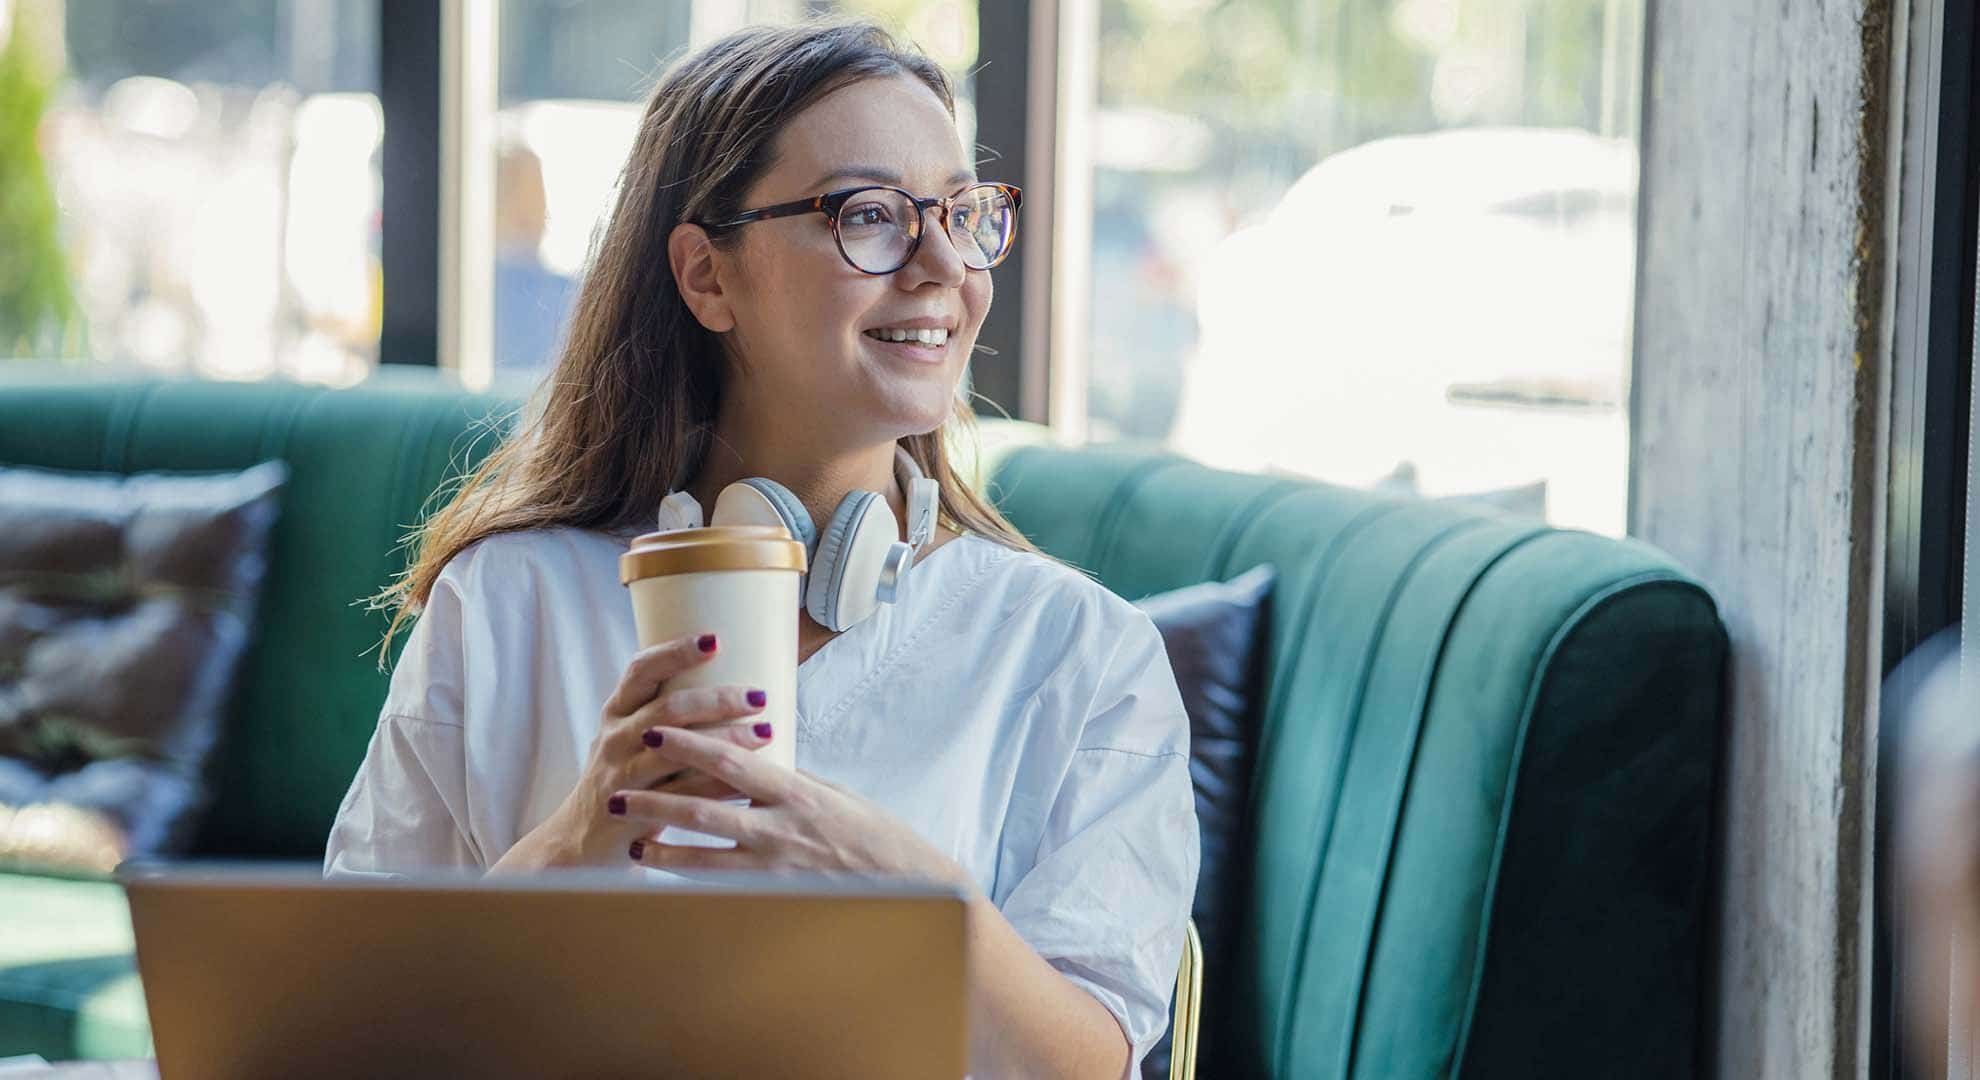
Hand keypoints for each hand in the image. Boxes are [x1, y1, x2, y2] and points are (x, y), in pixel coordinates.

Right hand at [488, 631, 772, 873]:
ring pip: (677, 751)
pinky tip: (749, 780)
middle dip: (717, 699)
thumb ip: (664, 712)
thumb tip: (729, 681)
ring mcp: (620, 773)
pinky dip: (718, 786)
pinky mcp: (633, 808)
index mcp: (616, 711)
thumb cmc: (622, 776)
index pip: (642, 669)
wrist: (581, 838)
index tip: (715, 639)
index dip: (675, 652)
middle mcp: (615, 737)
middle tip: (758, 695)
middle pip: (667, 708)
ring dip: (725, 741)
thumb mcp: (629, 737)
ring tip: (766, 732)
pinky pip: (681, 794)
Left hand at [611, 723, 967, 886]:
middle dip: (659, 796)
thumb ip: (790, 779)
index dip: (691, 744)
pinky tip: (665, 873)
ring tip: (630, 837)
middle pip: (707, 808)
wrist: (908, 884)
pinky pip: (723, 887)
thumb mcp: (833, 794)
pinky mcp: (776, 897)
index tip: (656, 729)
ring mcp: (777, 867)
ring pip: (705, 857)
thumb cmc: (870, 834)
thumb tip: (755, 755)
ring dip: (663, 846)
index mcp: (796, 793)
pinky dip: (690, 878)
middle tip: (618, 787)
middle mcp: (782, 828)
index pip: (734, 762)